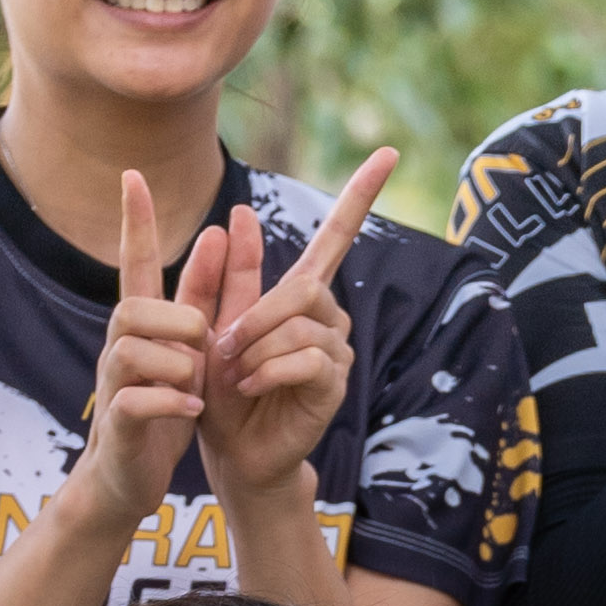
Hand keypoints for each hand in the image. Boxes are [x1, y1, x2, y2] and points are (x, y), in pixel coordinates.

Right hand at [77, 172, 225, 530]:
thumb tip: (222, 233)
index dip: (135, 221)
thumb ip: (205, 296)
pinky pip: (137, 399)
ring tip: (194, 384)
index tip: (133, 174)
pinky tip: (189, 408)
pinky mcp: (118, 422)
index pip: (134, 262)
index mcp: (141, 326)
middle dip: (175, 319)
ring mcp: (113, 384)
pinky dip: (170, 401)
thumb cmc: (163, 405)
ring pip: (133, 348)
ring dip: (176, 363)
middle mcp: (119, 346)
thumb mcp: (192, 345)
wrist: (130, 475)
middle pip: (132, 305)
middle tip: (202, 346)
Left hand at [199, 148, 395, 510]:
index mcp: (300, 297)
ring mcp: (336, 351)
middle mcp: (327, 318)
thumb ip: (230, 274)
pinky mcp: (334, 384)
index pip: (336, 238)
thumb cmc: (224, 390)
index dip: (359, 196)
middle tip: (224, 347)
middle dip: (257, 314)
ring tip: (236, 375)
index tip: (387, 154)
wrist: (233, 451)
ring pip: (302, 324)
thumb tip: (241, 211)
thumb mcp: (217, 324)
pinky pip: (307, 358)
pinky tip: (252, 387)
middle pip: (305, 286)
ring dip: (256, 349)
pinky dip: (269, 370)